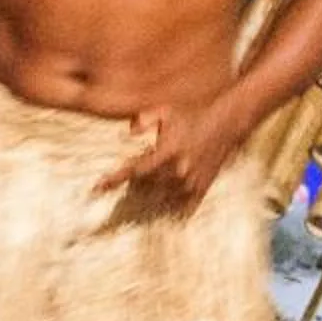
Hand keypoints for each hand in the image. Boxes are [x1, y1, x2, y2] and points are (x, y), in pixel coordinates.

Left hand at [98, 103, 243, 210]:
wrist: (226, 125)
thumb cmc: (192, 116)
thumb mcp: (165, 112)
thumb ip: (143, 120)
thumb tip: (124, 135)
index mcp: (167, 152)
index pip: (133, 171)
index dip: (113, 180)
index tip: (95, 189)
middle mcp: (178, 171)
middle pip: (144, 187)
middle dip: (134, 183)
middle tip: (135, 173)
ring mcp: (191, 183)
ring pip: (160, 199)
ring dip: (150, 195)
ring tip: (155, 182)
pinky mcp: (202, 189)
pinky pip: (183, 208)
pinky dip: (172, 208)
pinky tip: (166, 203)